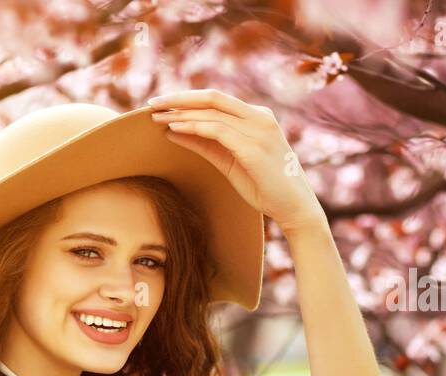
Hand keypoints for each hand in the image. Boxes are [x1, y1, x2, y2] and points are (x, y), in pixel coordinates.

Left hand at [148, 88, 326, 235]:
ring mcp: (259, 131)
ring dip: (181, 114)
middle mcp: (259, 118)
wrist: (294, 207)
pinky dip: (194, 128)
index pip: (216, 99)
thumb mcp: (229, 161)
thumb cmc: (263, 186)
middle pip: (212, 98)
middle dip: (179, 98)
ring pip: (213, 113)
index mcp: (256, 117)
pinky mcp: (254, 149)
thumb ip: (205, 145)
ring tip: (157, 118)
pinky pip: (218, 131)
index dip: (187, 98)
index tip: (161, 102)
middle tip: (151, 103)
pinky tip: (175, 130)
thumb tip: (172, 132)